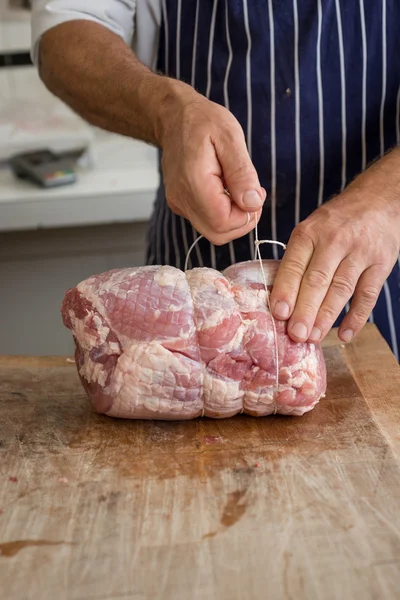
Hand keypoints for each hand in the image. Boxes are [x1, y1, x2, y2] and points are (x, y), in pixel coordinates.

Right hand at [156, 81, 264, 244]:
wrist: (173, 117)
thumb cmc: (203, 122)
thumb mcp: (230, 138)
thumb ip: (242, 173)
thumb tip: (253, 204)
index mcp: (194, 183)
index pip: (223, 223)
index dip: (246, 216)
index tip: (256, 193)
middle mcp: (182, 199)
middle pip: (218, 234)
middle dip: (242, 221)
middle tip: (252, 194)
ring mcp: (179, 204)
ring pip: (213, 230)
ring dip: (233, 217)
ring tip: (239, 187)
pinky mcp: (181, 204)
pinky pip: (206, 220)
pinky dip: (222, 212)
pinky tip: (226, 189)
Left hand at [270, 147, 399, 343]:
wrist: (378, 199)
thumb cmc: (336, 221)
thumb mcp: (311, 229)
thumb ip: (297, 259)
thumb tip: (280, 300)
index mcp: (309, 233)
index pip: (295, 265)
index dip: (286, 290)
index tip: (279, 313)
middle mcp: (334, 241)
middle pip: (318, 280)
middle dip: (305, 310)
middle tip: (296, 335)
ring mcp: (360, 252)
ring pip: (341, 289)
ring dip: (326, 316)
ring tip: (313, 337)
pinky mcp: (381, 263)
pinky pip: (368, 295)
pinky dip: (356, 317)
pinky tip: (344, 335)